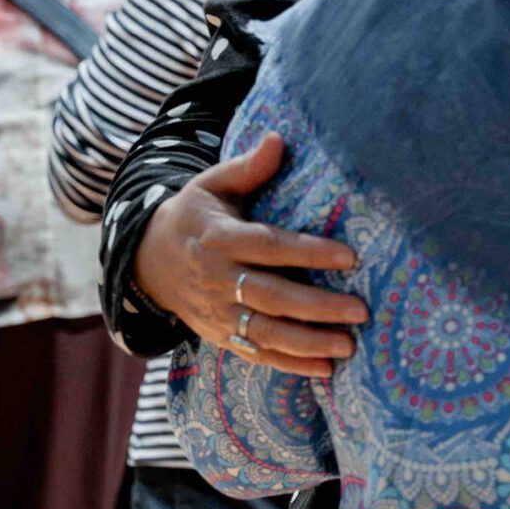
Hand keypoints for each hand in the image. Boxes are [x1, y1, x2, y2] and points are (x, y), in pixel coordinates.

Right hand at [134, 132, 368, 380]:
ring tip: (349, 345)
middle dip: (317, 306)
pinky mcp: (220, 335)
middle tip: (360, 310)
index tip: (350, 256)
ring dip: (308, 342)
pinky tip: (325, 369)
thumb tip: (278, 139)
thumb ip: (247, 167)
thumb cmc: (196, 215)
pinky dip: (290, 365)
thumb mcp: (211, 184)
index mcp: (220, 237)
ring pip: (266, 332)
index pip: (269, 246)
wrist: (149, 260)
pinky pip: (257, 354)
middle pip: (271, 296)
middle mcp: (217, 279)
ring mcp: (217, 313)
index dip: (308, 252)